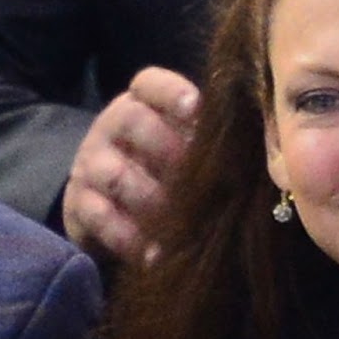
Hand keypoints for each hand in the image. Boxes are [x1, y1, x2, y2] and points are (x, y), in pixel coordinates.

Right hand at [63, 67, 197, 263]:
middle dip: (167, 147)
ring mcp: (89, 164)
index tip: (197, 109)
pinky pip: (100, 217)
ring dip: (152, 200)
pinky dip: (130, 238)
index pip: (149, 84)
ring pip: (115, 174)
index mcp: (140, 105)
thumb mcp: (181, 150)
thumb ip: (207, 143)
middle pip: (131, 120)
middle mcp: (110, 127)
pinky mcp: (78, 204)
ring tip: (183, 225)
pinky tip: (157, 254)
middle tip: (200, 178)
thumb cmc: (162, 173)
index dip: (171, 92)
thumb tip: (261, 151)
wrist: (108, 211)